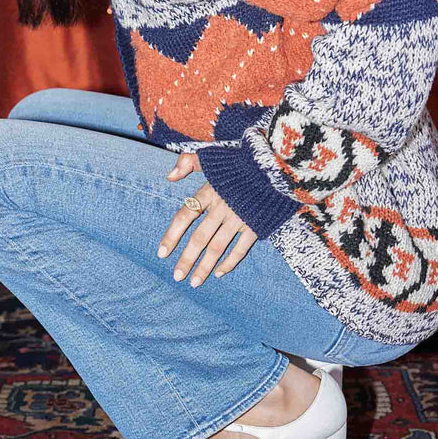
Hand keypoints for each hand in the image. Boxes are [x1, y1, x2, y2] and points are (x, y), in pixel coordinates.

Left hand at [159, 152, 257, 285]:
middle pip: (199, 238)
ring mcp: (239, 218)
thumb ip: (188, 162)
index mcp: (209, 192)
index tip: (162, 253)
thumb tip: (169, 177)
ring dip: (204, 267)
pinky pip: (241, 248)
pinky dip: (230, 262)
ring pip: (217, 247)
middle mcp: (221, 207)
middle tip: (177, 276)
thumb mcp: (213, 156)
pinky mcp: (256, 225)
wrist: (276, 165)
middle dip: (187, 259)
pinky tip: (219, 273)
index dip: (172, 235)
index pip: (185, 216)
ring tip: (194, 282)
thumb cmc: (241, 161)